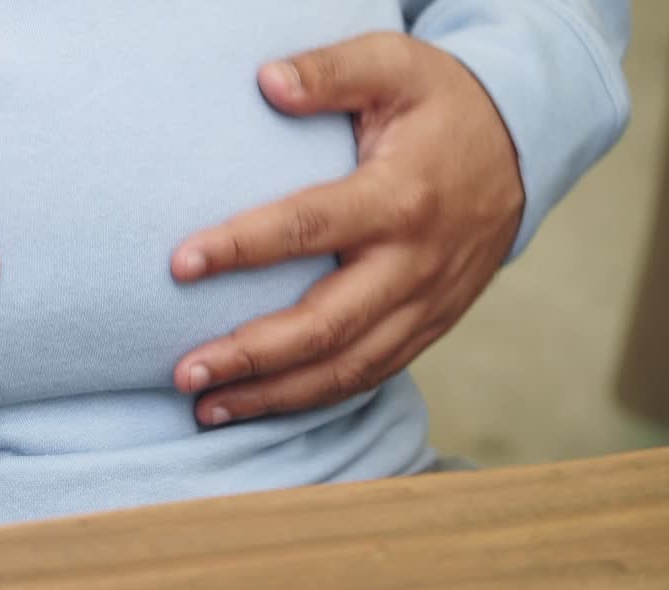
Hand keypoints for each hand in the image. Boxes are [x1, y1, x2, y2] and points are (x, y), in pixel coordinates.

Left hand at [170, 32, 523, 424]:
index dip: (242, 248)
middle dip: (251, 355)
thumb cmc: (442, 106)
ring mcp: (426, 304)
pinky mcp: (429, 327)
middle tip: (184, 372)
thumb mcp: (396, 66)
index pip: (309, 228)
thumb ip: (333, 72)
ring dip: (273, 395)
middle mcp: (414, 263)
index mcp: (400, 198)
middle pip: (326, 326)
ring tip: (207, 408)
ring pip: (346, 368)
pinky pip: (368, 376)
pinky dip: (312, 399)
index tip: (180, 264)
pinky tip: (259, 406)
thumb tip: (268, 81)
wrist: (523, 148)